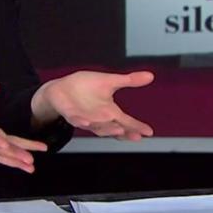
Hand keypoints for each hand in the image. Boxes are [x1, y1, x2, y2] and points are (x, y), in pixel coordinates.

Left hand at [34, 71, 154, 140]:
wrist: (62, 88)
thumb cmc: (86, 86)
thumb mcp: (109, 81)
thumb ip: (129, 81)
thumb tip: (150, 76)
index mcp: (109, 111)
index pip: (126, 121)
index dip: (137, 126)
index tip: (149, 132)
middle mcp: (99, 119)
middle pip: (114, 128)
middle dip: (124, 132)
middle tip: (136, 136)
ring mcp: (85, 118)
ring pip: (97, 127)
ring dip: (107, 129)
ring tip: (119, 129)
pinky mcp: (71, 115)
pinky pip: (76, 120)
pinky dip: (81, 122)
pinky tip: (86, 122)